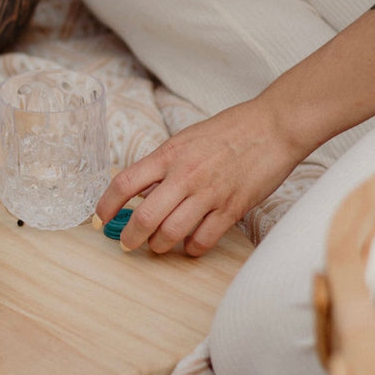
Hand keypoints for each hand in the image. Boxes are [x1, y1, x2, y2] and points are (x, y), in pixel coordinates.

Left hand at [95, 99, 302, 255]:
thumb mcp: (186, 140)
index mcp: (169, 154)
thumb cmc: (230, 131)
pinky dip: (190, 248)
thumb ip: (163, 165)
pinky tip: (188, 244)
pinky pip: (202, 240)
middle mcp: (185, 175)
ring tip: (158, 245)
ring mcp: (209, 193)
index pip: (125, 182)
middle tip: (127, 243)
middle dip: (129, 237)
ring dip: (158, 246)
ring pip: (170, 233)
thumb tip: (141, 193)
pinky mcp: (232, 208)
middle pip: (144, 217)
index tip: (99, 219)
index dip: (106, 205)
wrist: (274, 126)